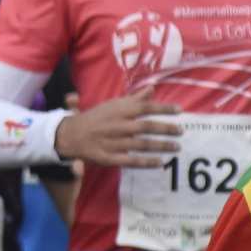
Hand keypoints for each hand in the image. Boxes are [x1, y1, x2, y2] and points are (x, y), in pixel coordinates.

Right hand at [53, 91, 182, 166]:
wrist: (69, 135)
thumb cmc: (95, 118)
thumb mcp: (112, 105)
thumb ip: (134, 99)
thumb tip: (152, 88)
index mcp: (118, 111)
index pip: (144, 107)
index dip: (163, 109)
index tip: (179, 111)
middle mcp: (117, 126)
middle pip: (146, 127)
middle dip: (166, 129)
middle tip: (181, 132)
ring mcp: (113, 142)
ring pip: (141, 144)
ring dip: (161, 146)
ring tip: (177, 147)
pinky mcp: (109, 158)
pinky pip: (131, 161)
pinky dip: (147, 162)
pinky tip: (160, 162)